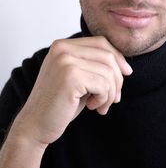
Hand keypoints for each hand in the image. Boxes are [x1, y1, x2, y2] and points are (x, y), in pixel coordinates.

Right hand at [13, 36, 131, 146]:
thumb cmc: (60, 103)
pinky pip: (104, 85)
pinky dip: (104, 99)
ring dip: (110, 93)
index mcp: (63, 45)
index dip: (118, 57)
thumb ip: (94, 65)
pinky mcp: (70, 76)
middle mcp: (62, 48)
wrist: (35, 125)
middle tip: (114, 98)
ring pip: (108, 72)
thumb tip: (125, 66)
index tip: (126, 73)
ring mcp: (65, 61)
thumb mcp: (78, 77)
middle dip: (117, 79)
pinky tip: (92, 107)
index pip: (101, 42)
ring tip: (100, 106)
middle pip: (107, 56)